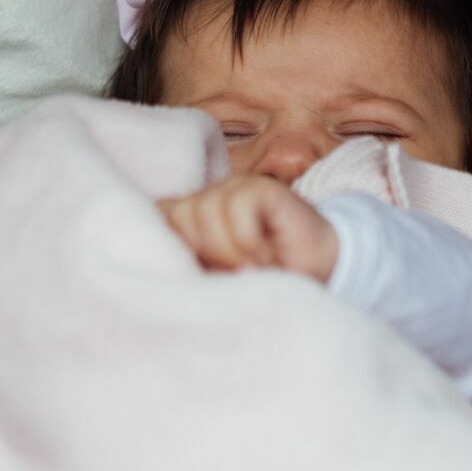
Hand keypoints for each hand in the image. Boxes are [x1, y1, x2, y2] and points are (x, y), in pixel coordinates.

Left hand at [157, 176, 338, 282]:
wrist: (318, 276)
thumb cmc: (262, 282)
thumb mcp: (215, 280)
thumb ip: (186, 264)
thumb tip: (152, 261)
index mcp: (190, 218)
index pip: (157, 215)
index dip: (170, 245)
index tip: (198, 270)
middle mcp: (208, 197)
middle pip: (179, 217)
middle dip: (206, 254)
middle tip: (234, 272)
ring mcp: (235, 188)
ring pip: (207, 211)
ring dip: (231, 252)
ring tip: (253, 268)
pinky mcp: (262, 188)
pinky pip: (239, 209)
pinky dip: (250, 241)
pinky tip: (267, 255)